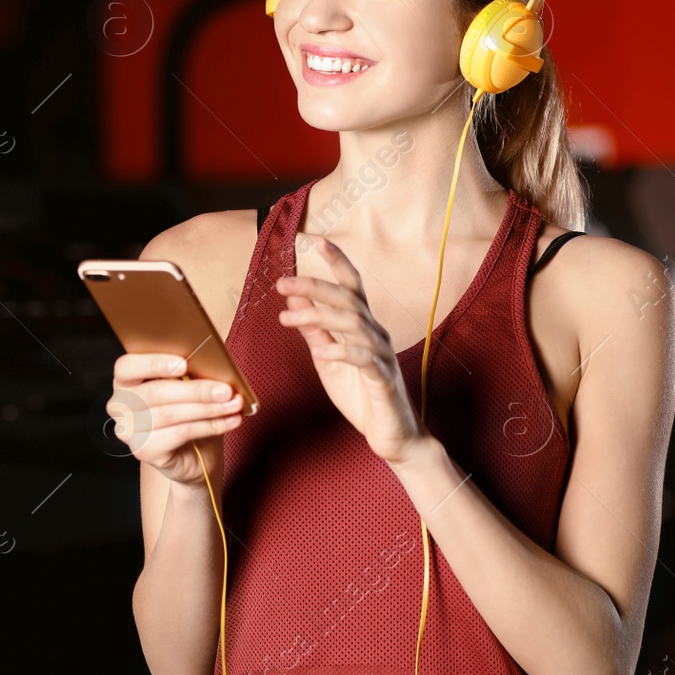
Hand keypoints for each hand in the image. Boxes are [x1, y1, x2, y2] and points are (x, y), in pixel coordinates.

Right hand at [107, 353, 245, 487]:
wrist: (197, 454)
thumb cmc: (192, 410)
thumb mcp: (192, 384)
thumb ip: (194, 370)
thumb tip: (215, 360)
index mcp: (126, 379)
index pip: (127, 367)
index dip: (154, 364)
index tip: (184, 364)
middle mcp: (121, 404)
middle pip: (154, 392)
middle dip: (195, 390)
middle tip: (226, 390)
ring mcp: (129, 430)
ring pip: (169, 414)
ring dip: (208, 409)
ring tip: (234, 405)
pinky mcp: (144, 450)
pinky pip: (179, 434)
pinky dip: (209, 426)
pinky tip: (229, 421)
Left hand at [276, 235, 427, 465]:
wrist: (391, 435)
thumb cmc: (361, 395)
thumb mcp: (329, 360)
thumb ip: (315, 332)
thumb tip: (293, 301)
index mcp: (363, 327)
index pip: (352, 286)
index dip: (337, 261)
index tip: (317, 240)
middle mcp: (376, 334)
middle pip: (348, 299)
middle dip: (314, 287)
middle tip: (282, 283)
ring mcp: (382, 355)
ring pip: (354, 323)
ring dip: (319, 317)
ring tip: (288, 318)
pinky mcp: (383, 380)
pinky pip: (365, 359)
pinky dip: (343, 352)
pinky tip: (324, 352)